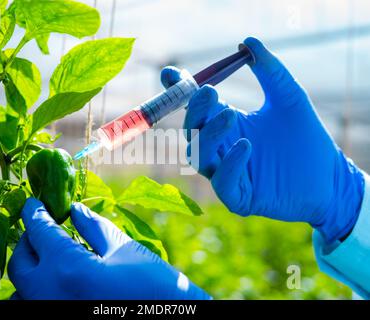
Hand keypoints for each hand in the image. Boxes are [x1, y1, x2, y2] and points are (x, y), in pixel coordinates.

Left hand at [8, 198, 209, 299]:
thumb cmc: (155, 287)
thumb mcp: (125, 251)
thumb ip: (94, 229)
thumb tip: (75, 210)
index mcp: (67, 268)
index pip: (39, 232)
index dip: (34, 213)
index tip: (33, 203)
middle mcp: (49, 294)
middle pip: (19, 263)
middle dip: (27, 240)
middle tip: (43, 229)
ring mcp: (52, 311)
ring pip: (19, 291)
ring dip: (27, 269)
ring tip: (47, 256)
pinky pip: (32, 305)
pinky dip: (33, 292)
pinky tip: (53, 283)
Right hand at [161, 37, 364, 242]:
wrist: (328, 176)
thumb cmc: (305, 137)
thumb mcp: (289, 97)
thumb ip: (269, 71)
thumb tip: (248, 41)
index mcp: (226, 124)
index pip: (196, 107)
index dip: (180, 91)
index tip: (172, 73)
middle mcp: (220, 148)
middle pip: (192, 130)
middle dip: (195, 112)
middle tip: (209, 93)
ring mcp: (226, 173)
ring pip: (199, 156)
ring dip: (208, 136)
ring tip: (231, 115)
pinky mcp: (239, 197)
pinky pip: (223, 183)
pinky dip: (230, 164)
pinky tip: (246, 145)